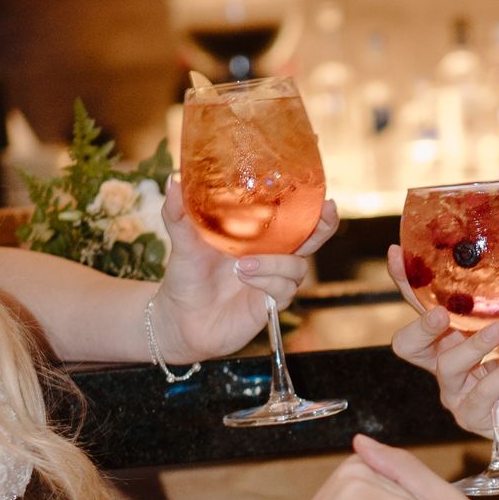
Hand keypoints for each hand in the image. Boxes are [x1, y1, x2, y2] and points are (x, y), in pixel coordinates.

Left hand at [151, 176, 340, 362]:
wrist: (179, 319)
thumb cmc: (186, 277)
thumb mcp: (182, 241)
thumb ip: (179, 213)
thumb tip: (173, 180)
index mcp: (258, 235)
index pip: (292, 218)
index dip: (312, 206)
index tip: (322, 195)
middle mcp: (271, 255)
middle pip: (312, 239)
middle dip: (323, 226)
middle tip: (325, 213)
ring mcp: (272, 280)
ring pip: (297, 267)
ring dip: (275, 263)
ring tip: (243, 265)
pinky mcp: (270, 304)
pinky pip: (283, 290)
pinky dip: (267, 281)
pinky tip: (245, 277)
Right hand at [387, 231, 498, 464]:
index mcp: (460, 331)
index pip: (423, 304)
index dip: (406, 282)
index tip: (397, 253)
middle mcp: (451, 360)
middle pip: (409, 344)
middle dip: (420, 325)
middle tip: (442, 313)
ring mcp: (459, 390)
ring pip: (447, 366)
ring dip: (473, 345)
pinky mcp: (474, 416)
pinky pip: (478, 395)